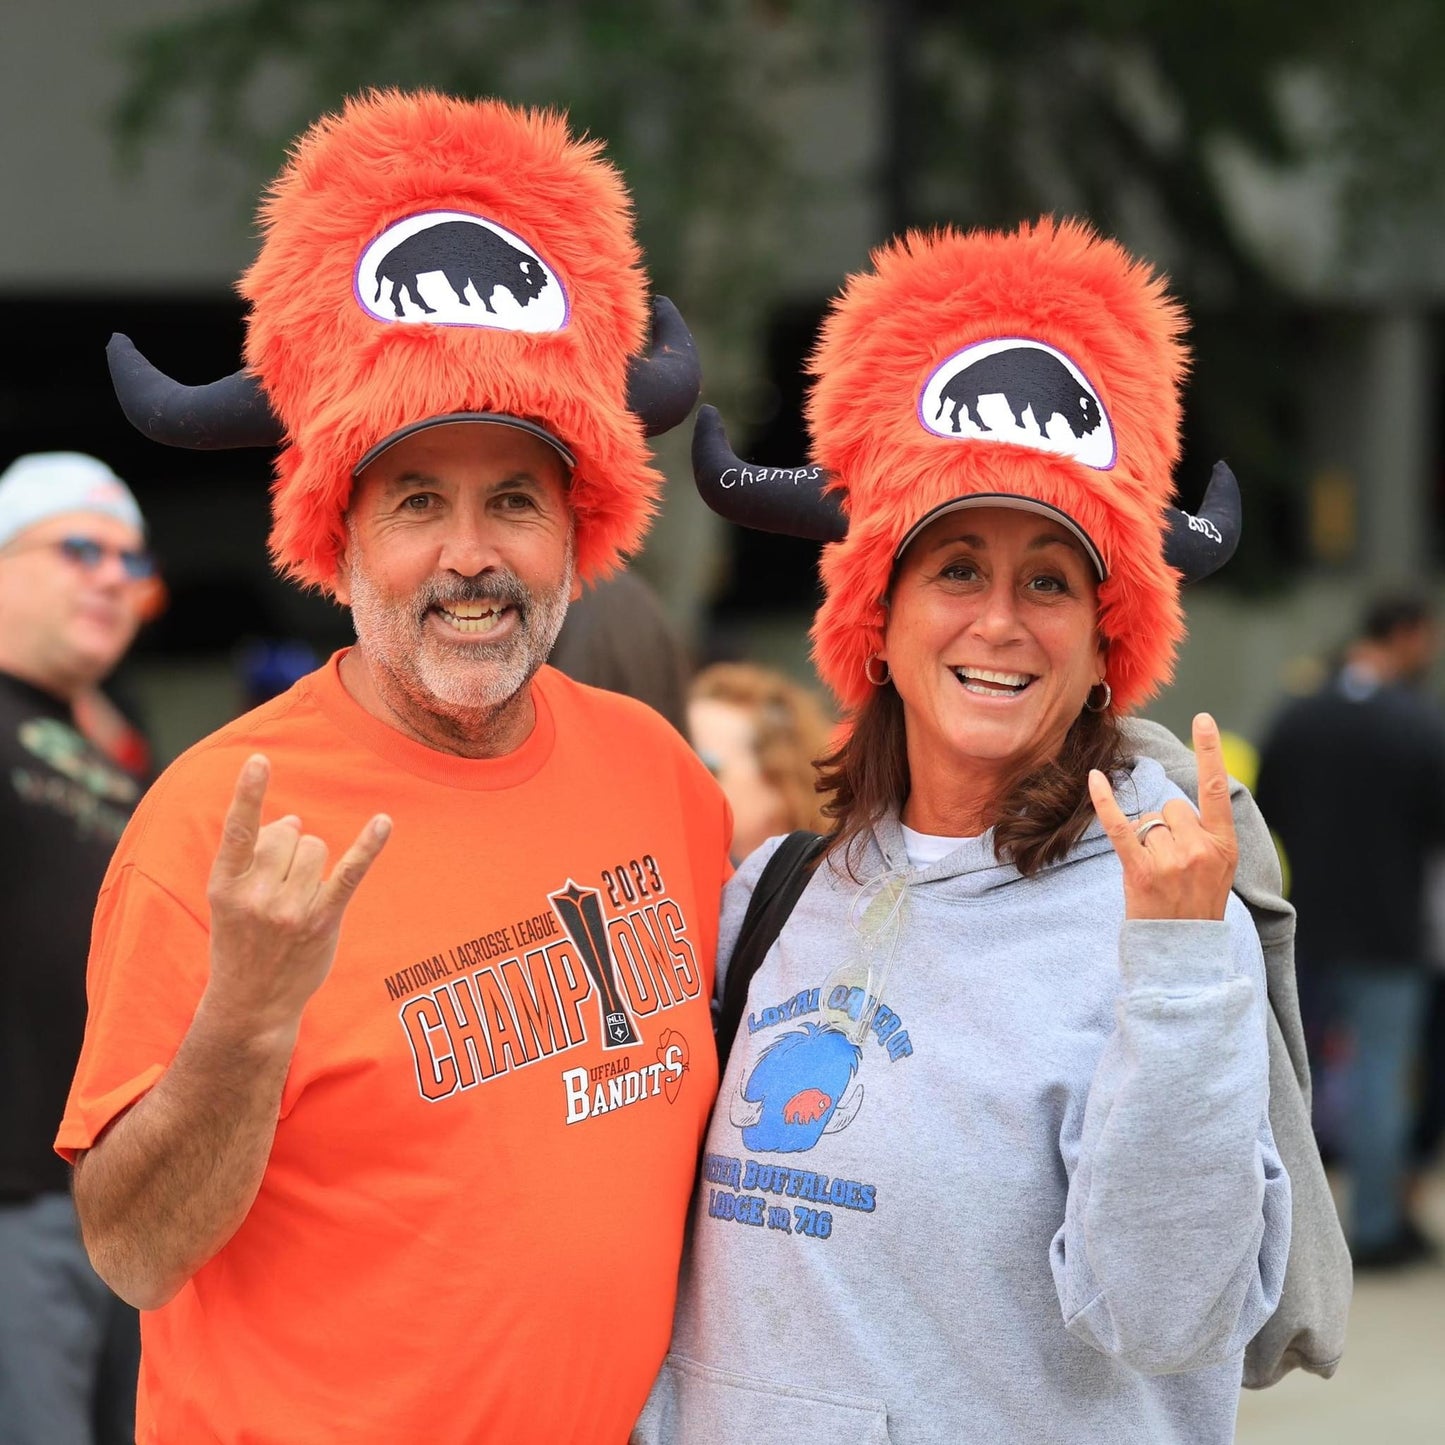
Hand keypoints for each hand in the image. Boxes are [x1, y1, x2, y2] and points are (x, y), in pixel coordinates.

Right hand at [204, 755, 391, 1031]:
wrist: (251, 1003)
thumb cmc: (241, 941)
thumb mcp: (231, 898)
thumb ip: (256, 855)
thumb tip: (294, 822)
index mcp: (225, 885)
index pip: (239, 830)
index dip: (248, 794)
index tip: (259, 760)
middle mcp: (256, 895)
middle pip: (291, 835)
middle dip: (291, 847)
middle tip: (280, 885)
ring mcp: (290, 910)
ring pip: (317, 849)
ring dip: (314, 864)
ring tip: (297, 897)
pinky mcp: (322, 921)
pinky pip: (349, 873)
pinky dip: (368, 846)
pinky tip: (384, 822)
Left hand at [1088, 713, 1237, 920]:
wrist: (1183, 951)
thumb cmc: (1197, 904)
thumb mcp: (1219, 868)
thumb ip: (1205, 834)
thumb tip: (1174, 803)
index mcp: (1224, 845)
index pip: (1216, 789)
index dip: (1210, 752)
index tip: (1203, 719)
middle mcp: (1200, 849)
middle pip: (1169, 806)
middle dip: (1165, 827)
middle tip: (1171, 865)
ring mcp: (1172, 861)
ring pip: (1147, 822)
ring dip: (1145, 842)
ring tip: (1157, 875)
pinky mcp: (1141, 872)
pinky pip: (1120, 827)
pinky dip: (1105, 802)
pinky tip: (1094, 779)